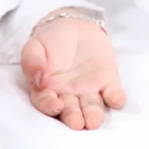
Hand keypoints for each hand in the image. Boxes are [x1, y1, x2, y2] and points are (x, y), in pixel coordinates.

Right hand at [20, 11, 125, 129]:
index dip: (50, 106)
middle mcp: (69, 96)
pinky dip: (116, 98)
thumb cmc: (50, 40)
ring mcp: (90, 91)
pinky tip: (117, 100)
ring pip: (92, 107)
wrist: (75, 26)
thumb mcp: (35, 45)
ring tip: (94, 121)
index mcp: (48, 90)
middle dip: (74, 117)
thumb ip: (32, 62)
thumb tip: (39, 80)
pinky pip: (113, 93)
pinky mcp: (108, 82)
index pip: (47, 103)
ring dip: (94, 114)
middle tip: (77, 123)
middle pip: (71, 110)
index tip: (56, 105)